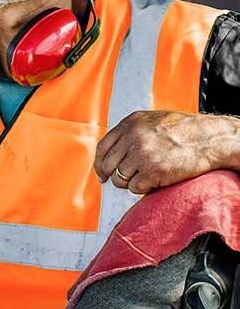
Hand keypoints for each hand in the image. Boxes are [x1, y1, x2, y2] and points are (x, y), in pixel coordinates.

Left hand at [94, 110, 239, 194]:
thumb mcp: (150, 120)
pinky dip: (143, 188)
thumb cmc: (182, 129)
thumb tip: (113, 149)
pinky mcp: (154, 172)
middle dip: (114, 175)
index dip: (99, 163)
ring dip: (130, 182)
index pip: (102, 148)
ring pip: (120, 179)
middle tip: (125, 179)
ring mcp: (142, 155)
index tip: (101, 173)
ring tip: (146, 177)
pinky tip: (155, 180)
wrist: (208, 138)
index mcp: (129, 124)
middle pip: (108, 165)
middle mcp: (132, 138)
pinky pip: (136, 188)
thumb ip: (129, 131)